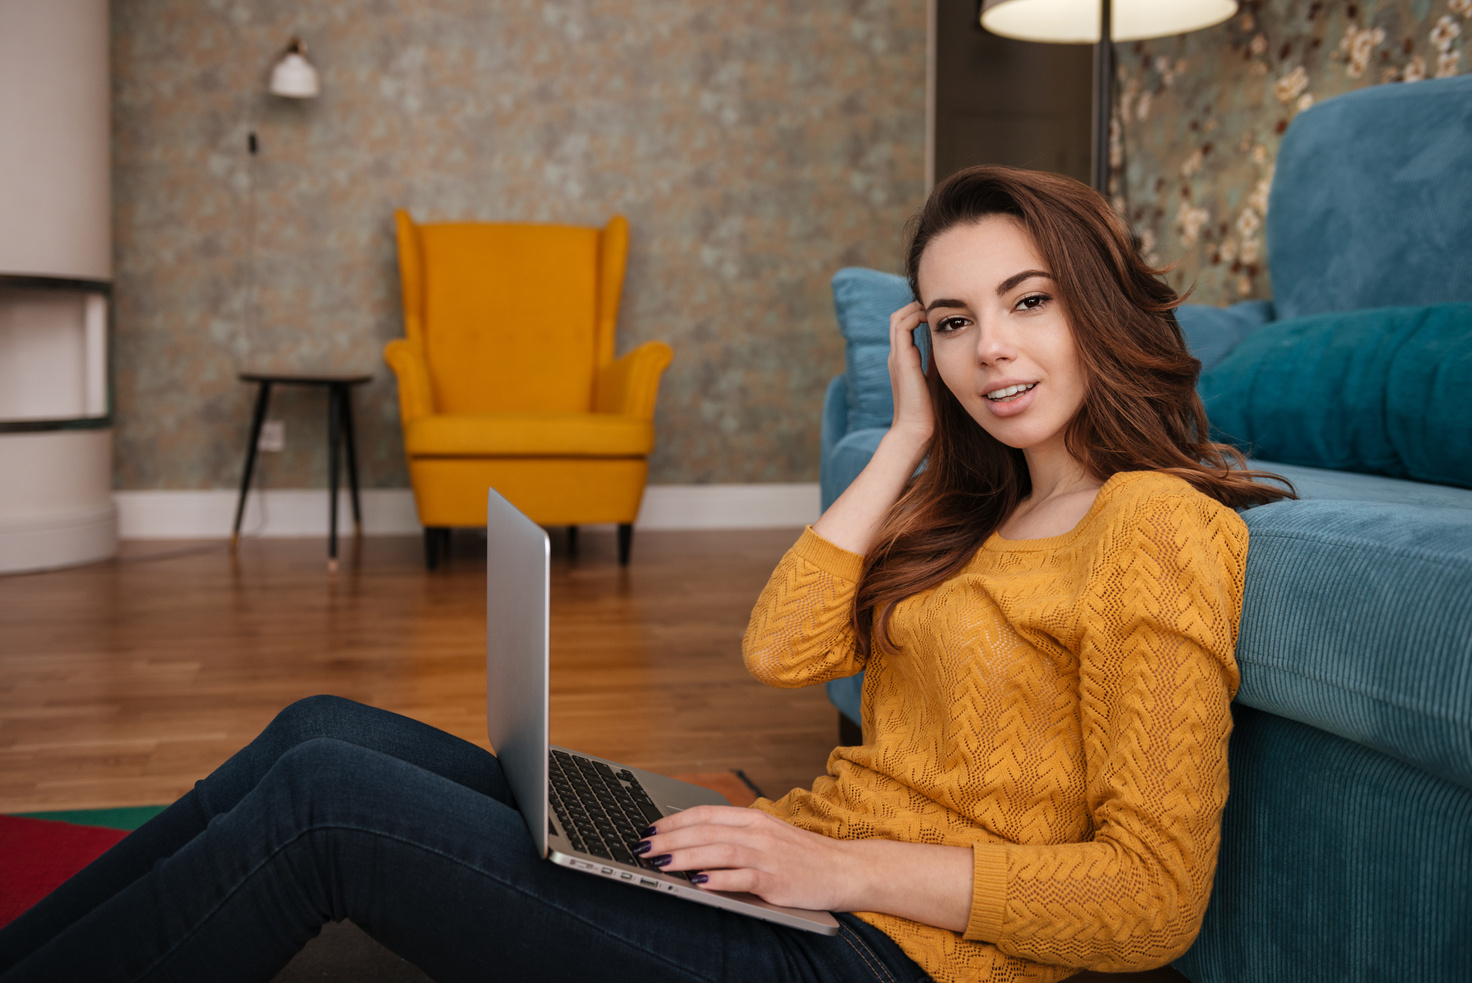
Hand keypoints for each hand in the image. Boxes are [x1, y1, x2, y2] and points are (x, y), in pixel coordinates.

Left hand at [637, 805, 858, 910]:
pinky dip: (717, 879)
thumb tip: (691, 843)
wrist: (845, 869)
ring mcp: (767, 854)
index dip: (673, 821)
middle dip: (669, 839)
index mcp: (753, 818)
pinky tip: (697, 884)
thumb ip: (734, 837)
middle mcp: (758, 831)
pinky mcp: (777, 879)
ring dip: (686, 856)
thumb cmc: (803, 856)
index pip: (704, 814)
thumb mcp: (767, 837)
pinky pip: (742, 878)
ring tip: (660, 863)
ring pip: (719, 851)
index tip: (648, 830)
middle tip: (641, 848)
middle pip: (705, 831)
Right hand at [888, 301, 933, 445]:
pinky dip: (916, 316)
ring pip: (898, 318)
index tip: (939, 315)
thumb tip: (950, 348)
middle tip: (937, 306)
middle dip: (916, 308)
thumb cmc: (928, 411)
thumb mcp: (935, 380)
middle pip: (898, 318)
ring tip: (934, 308)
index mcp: (903, 361)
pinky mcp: (901, 359)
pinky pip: (903, 326)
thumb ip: (936, 364)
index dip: (919, 316)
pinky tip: (933, 319)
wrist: (916, 429)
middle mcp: (897, 356)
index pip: (905, 328)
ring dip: (915, 308)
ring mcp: (897, 357)